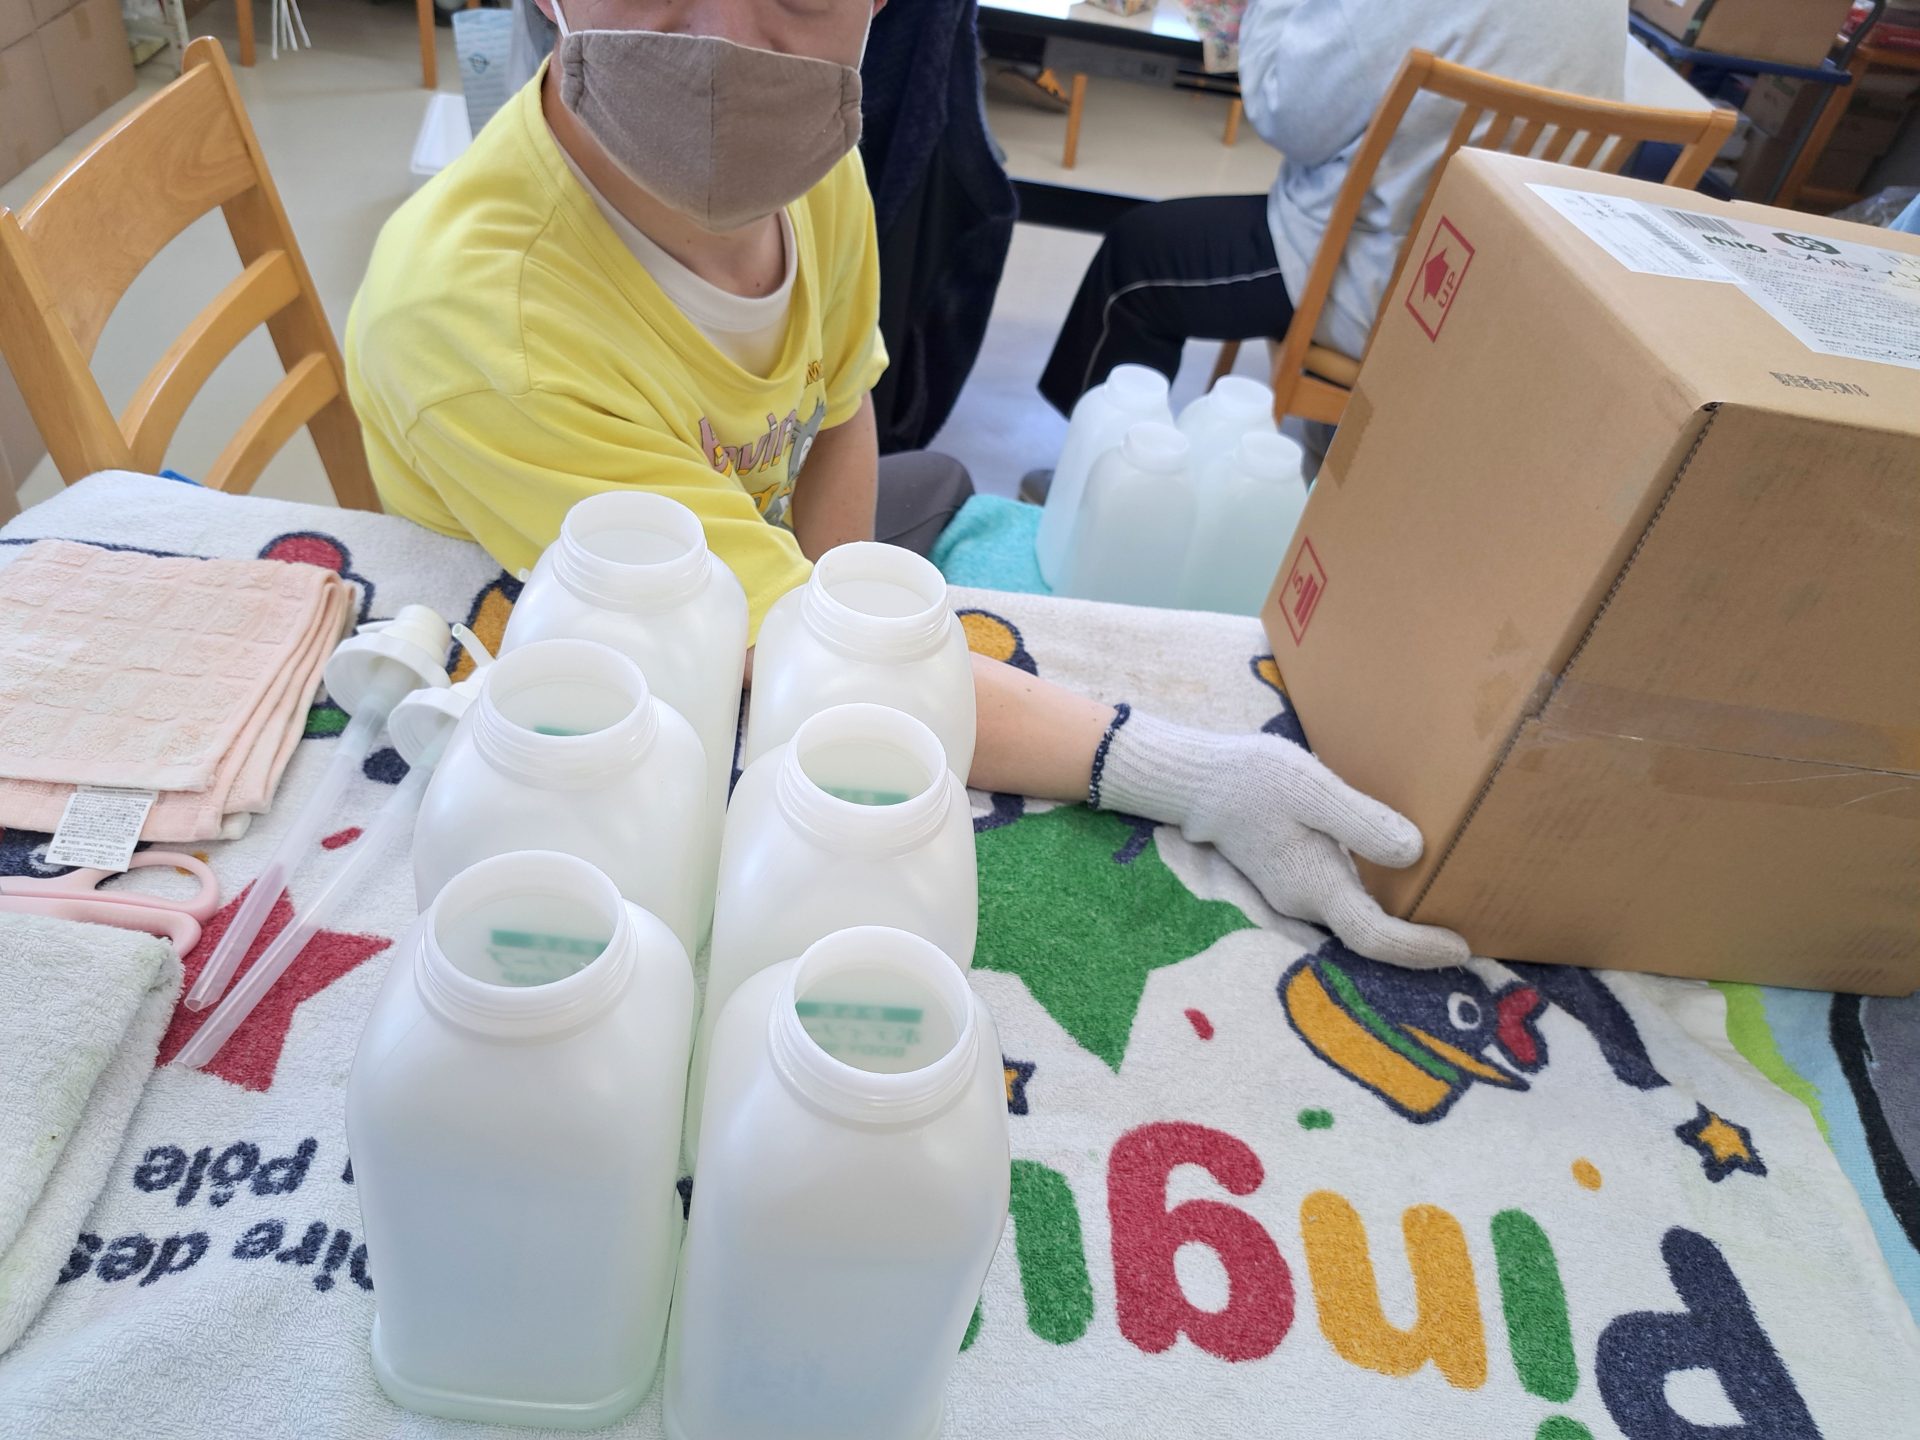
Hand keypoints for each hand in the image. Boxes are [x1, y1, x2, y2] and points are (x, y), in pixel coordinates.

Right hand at [1183, 734, 1469, 967]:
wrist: (1197, 781)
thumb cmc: (1252, 779)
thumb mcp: (1311, 789)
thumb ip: (1361, 821)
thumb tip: (1414, 853)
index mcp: (1315, 885)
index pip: (1375, 936)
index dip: (1419, 948)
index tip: (1461, 948)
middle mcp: (1306, 902)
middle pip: (1369, 938)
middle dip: (1417, 945)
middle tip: (1470, 942)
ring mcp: (1295, 894)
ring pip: (1355, 922)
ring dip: (1398, 926)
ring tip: (1443, 914)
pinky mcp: (1291, 879)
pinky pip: (1343, 904)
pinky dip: (1377, 906)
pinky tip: (1400, 886)